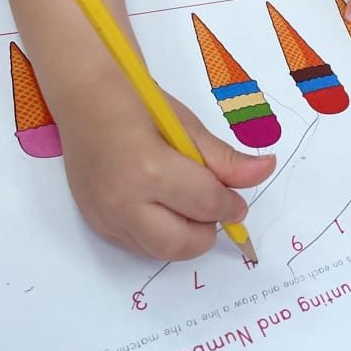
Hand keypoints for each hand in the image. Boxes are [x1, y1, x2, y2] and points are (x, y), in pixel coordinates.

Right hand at [59, 90, 274, 260]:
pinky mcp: (95, 224)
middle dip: (208, 230)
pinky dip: (160, 234)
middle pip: (181, 244)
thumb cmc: (139, 103)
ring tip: (188, 204)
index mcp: (149, 169)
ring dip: (184, 236)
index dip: (231, 204)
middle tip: (215, 207)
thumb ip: (225, 159)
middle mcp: (123, 200)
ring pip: (159, 253)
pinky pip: (138, 246)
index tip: (238, 200)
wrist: (85, 98)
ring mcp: (105, 216)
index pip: (205, 203)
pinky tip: (163, 205)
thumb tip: (265, 171)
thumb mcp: (187, 126)